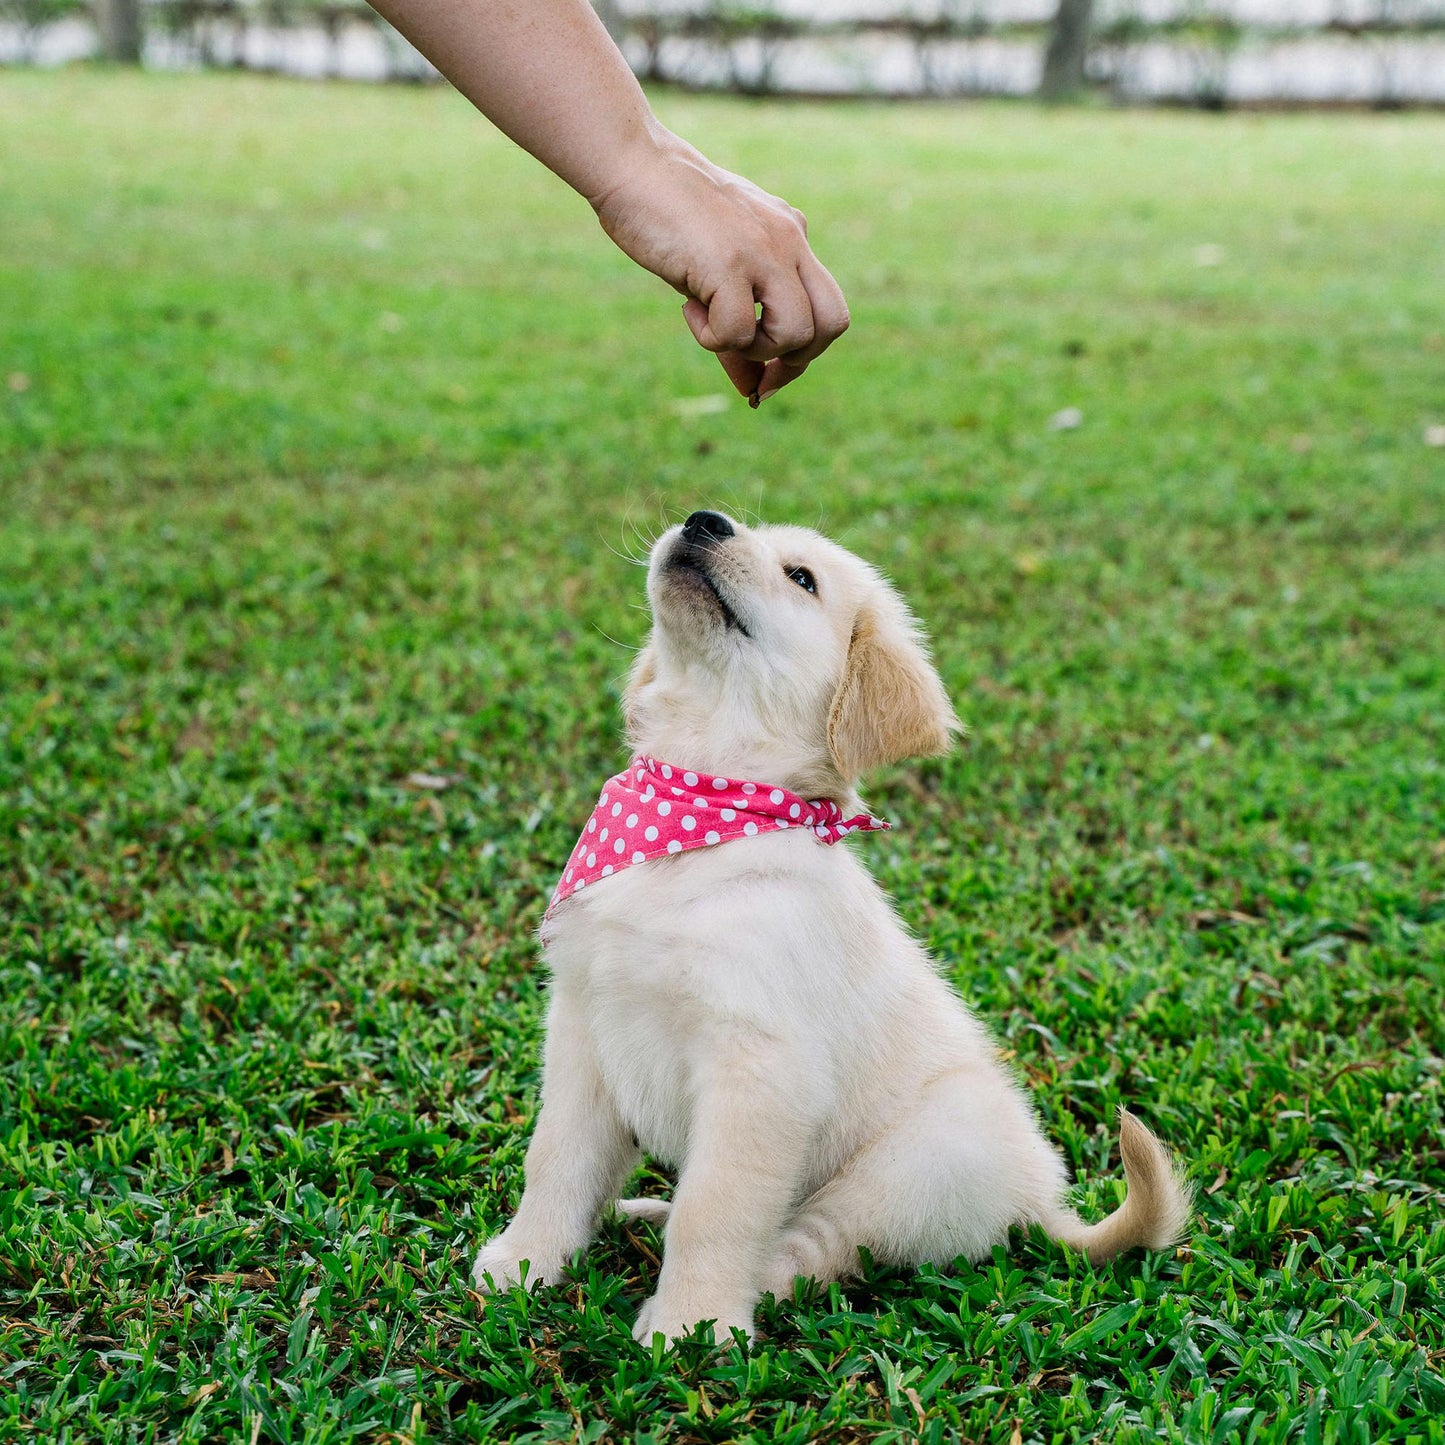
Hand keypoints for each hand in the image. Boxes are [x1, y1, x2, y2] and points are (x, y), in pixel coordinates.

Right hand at [592, 130, 848, 404]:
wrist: (634, 164)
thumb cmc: (666, 217)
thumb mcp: (714, 273)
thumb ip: (740, 325)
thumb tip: (752, 392)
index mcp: (792, 238)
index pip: (829, 310)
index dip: (804, 355)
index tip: (768, 376)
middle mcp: (789, 242)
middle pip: (831, 324)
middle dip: (795, 360)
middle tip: (752, 364)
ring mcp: (764, 251)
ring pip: (794, 333)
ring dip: (752, 349)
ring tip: (713, 323)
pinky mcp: (730, 262)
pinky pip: (740, 331)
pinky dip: (711, 337)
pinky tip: (688, 306)